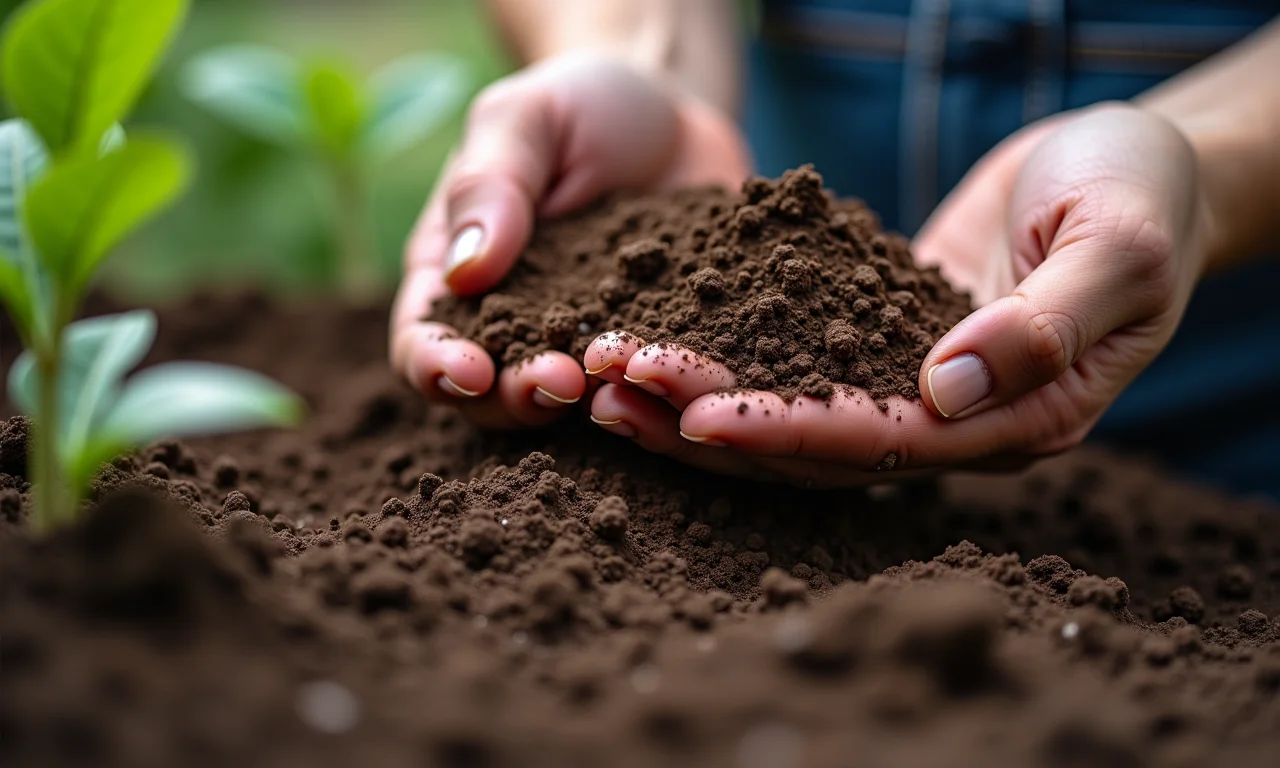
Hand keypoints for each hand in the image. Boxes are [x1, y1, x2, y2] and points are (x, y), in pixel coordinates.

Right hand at [391, 51, 749, 427]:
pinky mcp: (654, 349)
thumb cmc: (581, 105)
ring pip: (573, 406)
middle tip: (556, 381)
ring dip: (585, 408)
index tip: (469, 370)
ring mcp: (588, 346)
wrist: (677, 111)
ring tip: (609, 386)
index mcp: (456, 276)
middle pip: (492, 395)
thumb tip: (466, 269)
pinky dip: (659, 393)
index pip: (423, 340)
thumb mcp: (524, 118)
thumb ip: (489, 183)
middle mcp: (517, 326)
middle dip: (515, 399)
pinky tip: (678, 377)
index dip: (436, 367)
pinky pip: (652, 388)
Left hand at [585, 104, 1209, 485]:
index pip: (887, 441)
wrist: (1141, 163)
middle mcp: (955, 419)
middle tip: (618, 398)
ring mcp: (915, 383)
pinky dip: (725, 349)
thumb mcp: (1119, 246)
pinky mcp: (882, 336)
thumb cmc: (1146, 194)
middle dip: (714, 425)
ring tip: (605, 377)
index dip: (794, 431)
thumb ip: (1045, 323)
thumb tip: (953, 389)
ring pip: (791, 407)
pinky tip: (655, 332)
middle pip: (817, 442)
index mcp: (1020, 419)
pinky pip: (793, 354)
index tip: (705, 417)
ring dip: (698, 397)